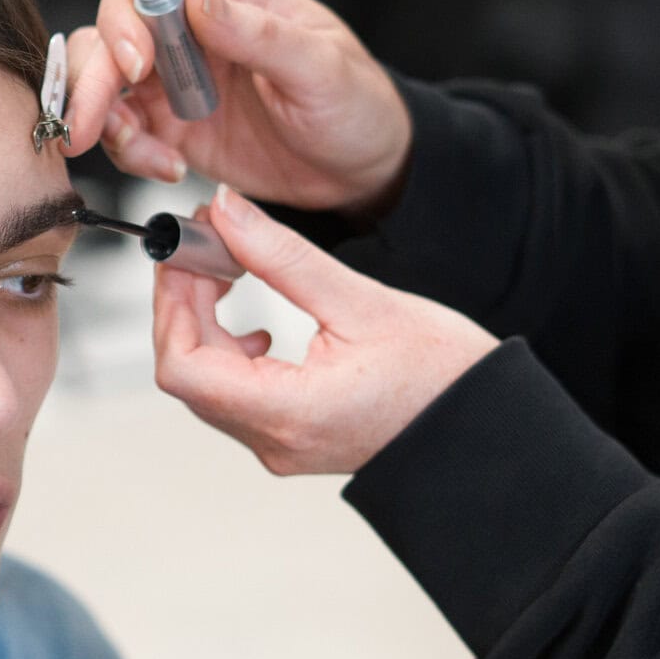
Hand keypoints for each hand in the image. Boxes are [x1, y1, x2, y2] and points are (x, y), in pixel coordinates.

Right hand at [64, 0, 411, 213]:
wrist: (364, 170)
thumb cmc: (357, 105)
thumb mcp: (319, 66)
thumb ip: (256, 32)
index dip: (123, 16)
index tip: (138, 64)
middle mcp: (190, 35)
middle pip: (107, 35)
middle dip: (91, 80)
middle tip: (91, 126)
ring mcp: (176, 84)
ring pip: (104, 86)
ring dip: (106, 122)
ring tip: (148, 156)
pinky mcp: (172, 129)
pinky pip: (124, 134)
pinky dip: (130, 155)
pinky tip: (170, 168)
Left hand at [152, 187, 498, 473]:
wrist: (488, 432)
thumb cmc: (447, 379)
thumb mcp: (362, 302)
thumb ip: (283, 257)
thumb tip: (226, 213)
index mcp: (288, 412)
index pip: (183, 366)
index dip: (171, 303)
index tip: (183, 254)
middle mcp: (274, 440)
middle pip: (187, 373)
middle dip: (183, 305)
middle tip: (201, 249)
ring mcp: (279, 445)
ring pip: (207, 385)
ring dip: (205, 325)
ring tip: (226, 273)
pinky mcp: (290, 439)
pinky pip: (233, 397)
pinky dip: (229, 350)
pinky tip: (256, 323)